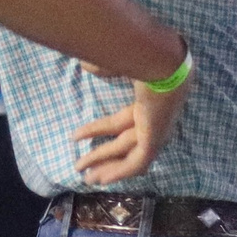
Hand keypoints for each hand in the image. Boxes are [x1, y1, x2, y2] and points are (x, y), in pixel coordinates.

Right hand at [74, 53, 193, 184]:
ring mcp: (155, 131)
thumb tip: (86, 64)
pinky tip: (102, 179)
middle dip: (102, 157)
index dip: (96, 130)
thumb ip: (101, 65)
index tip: (75, 136)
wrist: (161, 61)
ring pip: (126, 155)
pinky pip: (135, 163)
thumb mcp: (115, 62)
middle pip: (123, 143)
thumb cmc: (140, 56)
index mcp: (147, 102)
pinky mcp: (154, 140)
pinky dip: (118, 172)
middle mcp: (152, 120)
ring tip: (85, 178)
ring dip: (105, 167)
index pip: (118, 122)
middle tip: (83, 169)